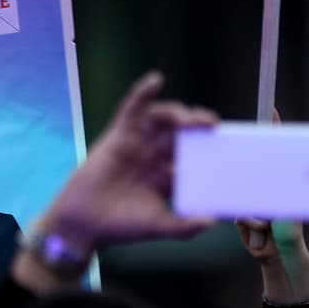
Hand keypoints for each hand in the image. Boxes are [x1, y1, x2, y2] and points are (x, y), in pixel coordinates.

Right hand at [36, 71, 215, 254]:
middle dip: (197, 125)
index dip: (208, 147)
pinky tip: (156, 80)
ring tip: (188, 120)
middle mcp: (154, 156)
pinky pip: (131, 109)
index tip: (224, 144)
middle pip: (181, 133)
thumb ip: (184, 226)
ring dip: (177, 113)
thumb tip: (211, 221)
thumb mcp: (158, 226)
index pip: (194, 155)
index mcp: (167, 176)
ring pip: (161, 119)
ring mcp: (136, 144)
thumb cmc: (121, 227)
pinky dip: (142, 93)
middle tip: (210, 126)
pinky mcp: (118, 135)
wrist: (84, 224)